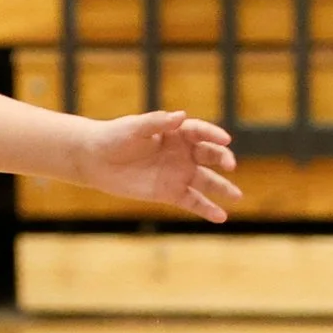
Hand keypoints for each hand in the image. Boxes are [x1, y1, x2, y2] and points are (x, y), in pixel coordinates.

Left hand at [77, 110, 241, 222]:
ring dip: (223, 188)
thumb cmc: (114, 137)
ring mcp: (179, 174)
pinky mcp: (170, 193)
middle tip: (231, 165)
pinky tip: (221, 217)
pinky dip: (207, 209)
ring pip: (207, 181)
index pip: (200, 132)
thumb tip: (180, 116)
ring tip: (237, 196)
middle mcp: (183, 153)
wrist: (95, 160)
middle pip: (210, 155)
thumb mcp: (133, 128)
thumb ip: (157, 122)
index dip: (213, 135)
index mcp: (177, 133)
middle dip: (223, 159)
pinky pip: (193, 202)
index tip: (224, 139)